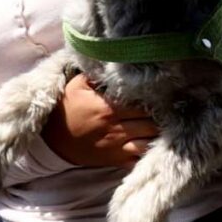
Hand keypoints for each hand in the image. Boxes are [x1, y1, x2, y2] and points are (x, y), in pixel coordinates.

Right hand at [41, 73, 158, 167]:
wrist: (51, 140)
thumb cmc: (67, 108)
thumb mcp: (77, 85)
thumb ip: (98, 74)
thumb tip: (116, 62)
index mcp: (109, 108)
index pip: (143, 104)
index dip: (156, 99)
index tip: (164, 94)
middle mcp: (117, 128)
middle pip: (151, 123)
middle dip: (162, 117)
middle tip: (171, 111)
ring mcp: (117, 147)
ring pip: (149, 143)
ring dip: (159, 136)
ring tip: (166, 127)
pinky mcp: (115, 160)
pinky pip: (139, 160)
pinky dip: (150, 154)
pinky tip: (156, 145)